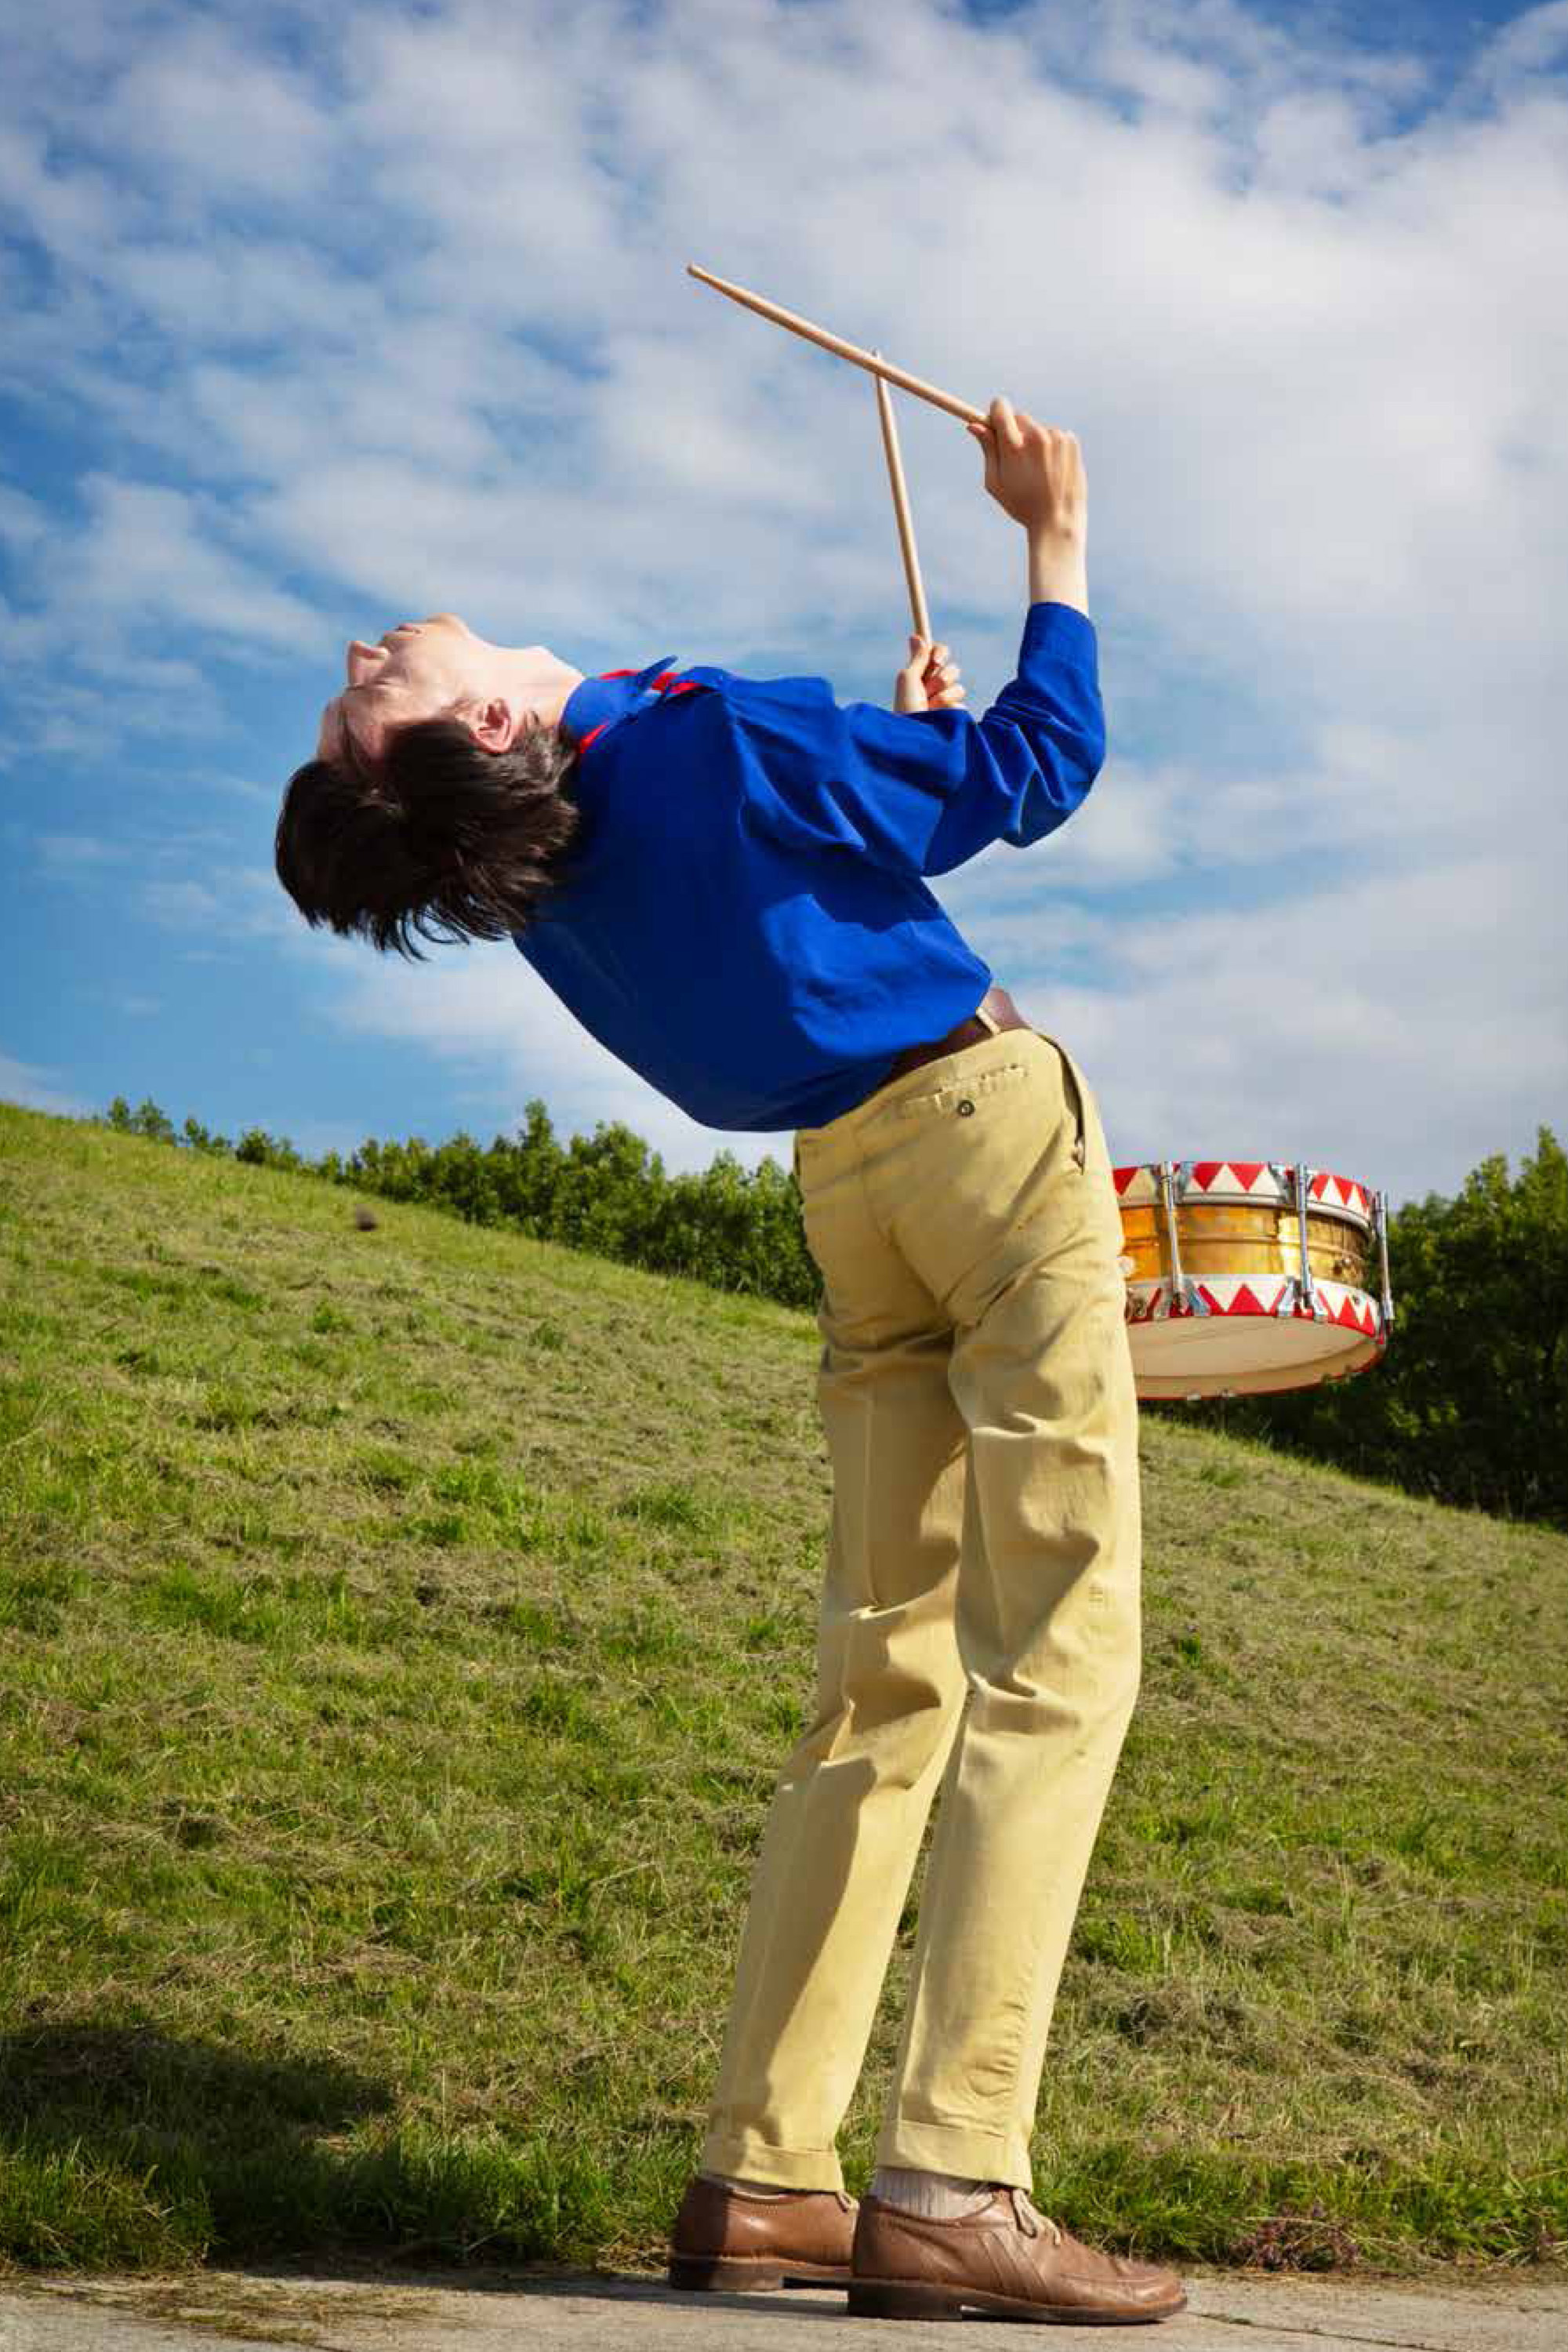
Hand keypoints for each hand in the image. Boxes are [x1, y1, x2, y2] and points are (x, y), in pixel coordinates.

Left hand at [894, 636, 965, 714]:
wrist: (913, 738)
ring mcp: (945, 704)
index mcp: (921, 676)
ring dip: (942, 697)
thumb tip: (915, 636)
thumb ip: (917, 658)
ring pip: (958, 689)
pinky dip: (947, 710)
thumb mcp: (908, 679)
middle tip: (926, 690)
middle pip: (953, 669)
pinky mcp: (953, 717)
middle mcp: (934, 689)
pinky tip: (937, 718)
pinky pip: (960, 706)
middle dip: (941, 679)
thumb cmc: (905, 708)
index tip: (936, 661)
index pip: (938, 655)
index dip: (940, 653)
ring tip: (929, 708)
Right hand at [966, 398, 1085, 543]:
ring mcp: (1057, 438)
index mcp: (1015, 447)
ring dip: (1034, 442)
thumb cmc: (1022, 505)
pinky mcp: (1071, 441)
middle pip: (1018, 417)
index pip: (1001, 408)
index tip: (994, 422)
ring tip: (1037, 471)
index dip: (995, 413)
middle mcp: (1037, 437)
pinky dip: (1051, 447)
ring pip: (1037, 428)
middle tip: (1015, 457)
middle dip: (1014, 431)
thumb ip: (986, 449)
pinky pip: (1054, 435)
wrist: (1059, 520)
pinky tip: (1052, 469)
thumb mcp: (995, 482)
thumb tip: (974, 425)